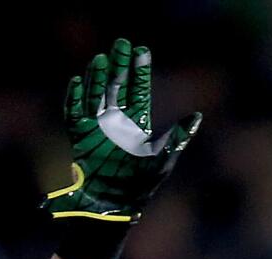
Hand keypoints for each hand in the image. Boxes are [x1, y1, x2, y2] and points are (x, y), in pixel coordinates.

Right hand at [44, 38, 200, 222]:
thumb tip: (197, 115)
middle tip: (122, 43)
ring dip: (98, 77)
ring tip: (102, 58)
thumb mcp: (165, 158)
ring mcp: (97, 126)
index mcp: (137, 124)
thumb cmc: (142, 183)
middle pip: (117, 86)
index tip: (143, 50)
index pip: (139, 90)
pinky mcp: (80, 135)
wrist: (116, 203)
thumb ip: (179, 135)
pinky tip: (78, 81)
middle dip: (120, 65)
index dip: (140, 71)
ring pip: (96, 94)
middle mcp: (116, 121)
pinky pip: (74, 111)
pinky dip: (75, 97)